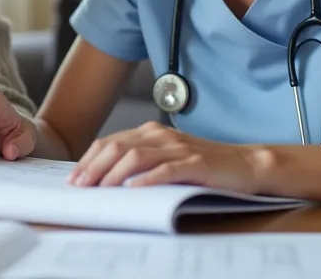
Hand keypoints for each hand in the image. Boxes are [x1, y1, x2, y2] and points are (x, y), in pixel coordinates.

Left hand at [67, 122, 261, 191]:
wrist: (246, 164)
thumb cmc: (204, 165)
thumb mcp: (168, 158)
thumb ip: (142, 161)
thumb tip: (106, 178)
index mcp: (151, 132)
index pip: (111, 142)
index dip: (89, 160)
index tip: (75, 178)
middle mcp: (162, 135)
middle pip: (117, 147)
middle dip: (94, 167)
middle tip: (80, 186)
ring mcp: (179, 148)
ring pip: (136, 156)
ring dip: (113, 173)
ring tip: (100, 188)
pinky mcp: (195, 163)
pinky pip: (166, 169)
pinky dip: (148, 178)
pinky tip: (134, 188)